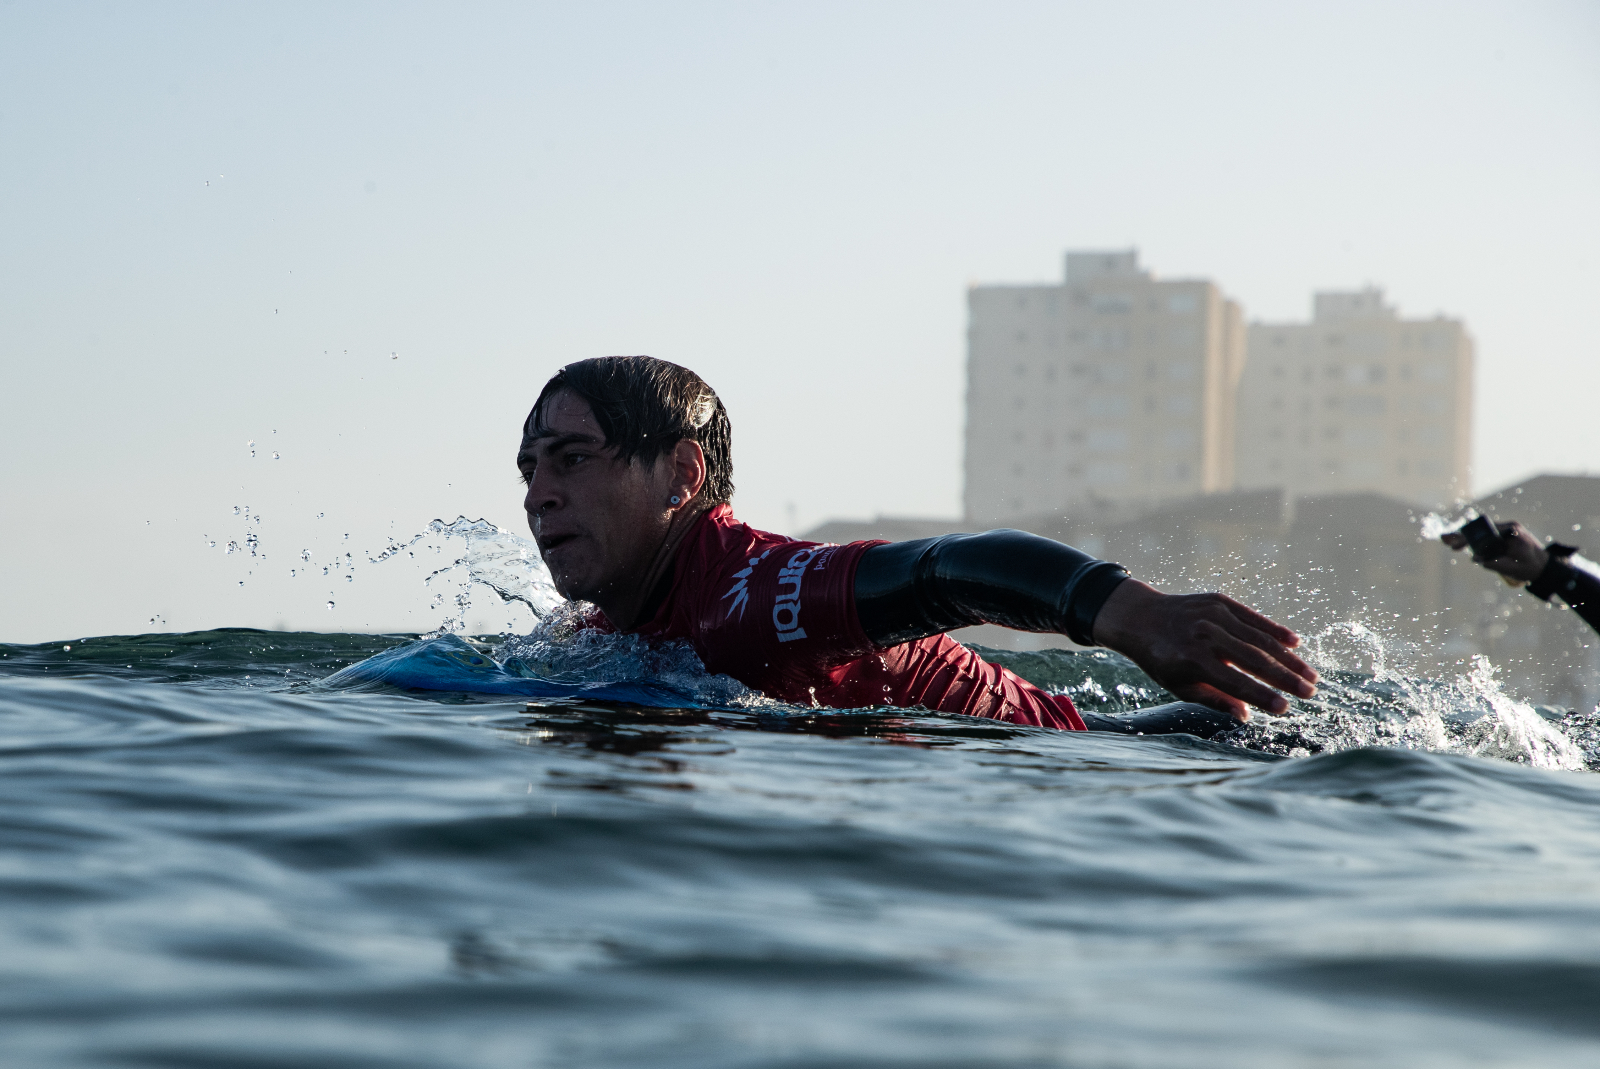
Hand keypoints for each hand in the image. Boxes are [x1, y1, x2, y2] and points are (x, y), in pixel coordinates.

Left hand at [1091, 580, 1317, 720]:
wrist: (1141, 617)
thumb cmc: (1161, 659)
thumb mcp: (1179, 686)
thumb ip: (1214, 699)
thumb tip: (1246, 715)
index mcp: (1193, 660)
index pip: (1236, 682)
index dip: (1262, 696)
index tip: (1285, 708)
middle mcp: (1205, 635)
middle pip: (1254, 659)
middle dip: (1286, 678)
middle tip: (1310, 692)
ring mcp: (1213, 615)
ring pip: (1259, 638)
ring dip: (1288, 658)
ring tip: (1310, 675)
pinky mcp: (1219, 601)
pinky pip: (1252, 617)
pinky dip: (1274, 630)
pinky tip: (1295, 643)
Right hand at [1441, 520, 1547, 581]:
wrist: (1547, 566)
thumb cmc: (1531, 568)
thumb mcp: (1512, 568)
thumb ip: (1494, 563)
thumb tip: (1474, 559)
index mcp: (1512, 532)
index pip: (1485, 532)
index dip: (1468, 538)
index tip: (1455, 546)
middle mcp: (1510, 527)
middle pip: (1481, 529)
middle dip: (1462, 535)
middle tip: (1444, 539)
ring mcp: (1509, 529)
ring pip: (1483, 531)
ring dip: (1467, 537)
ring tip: (1449, 542)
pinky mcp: (1507, 534)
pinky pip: (1489, 535)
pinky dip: (1476, 539)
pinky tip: (1462, 544)